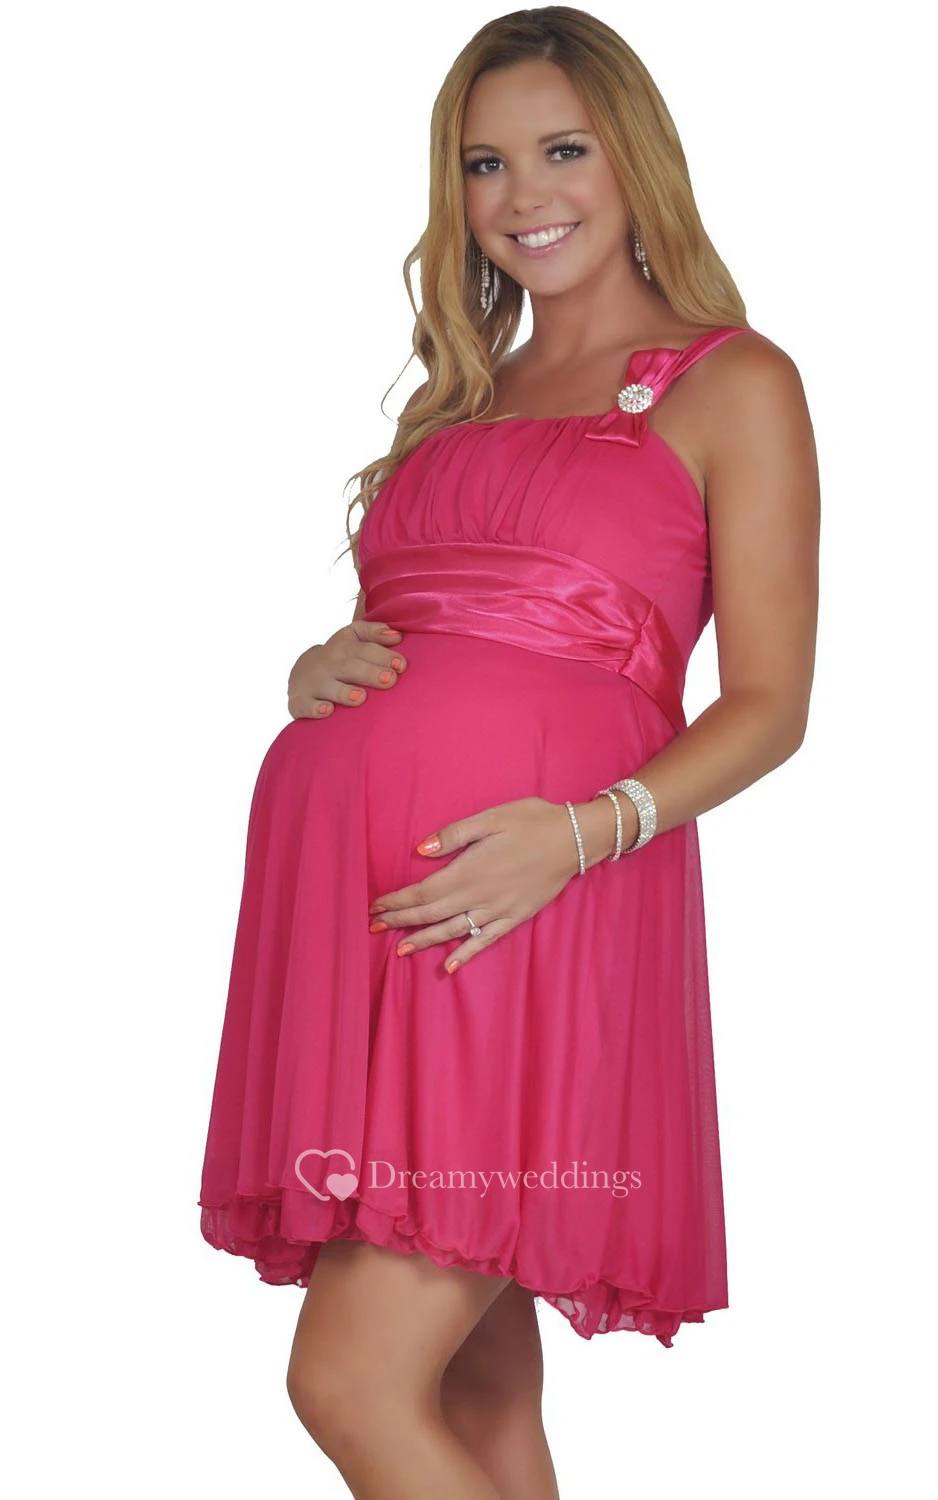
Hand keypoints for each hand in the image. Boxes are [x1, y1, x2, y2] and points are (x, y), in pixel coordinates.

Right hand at [287, 621, 407, 719]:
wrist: (301, 673)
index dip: (382, 656)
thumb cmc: (339, 658)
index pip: (364, 649)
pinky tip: (328, 710)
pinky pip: (305, 705)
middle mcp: (328, 663)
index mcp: (343, 646)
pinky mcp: (299, 701)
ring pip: (329, 687)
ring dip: (344, 692)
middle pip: (350, 667)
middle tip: (389, 680)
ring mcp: (313, 682)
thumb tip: (397, 636)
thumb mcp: (352, 638)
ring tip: (361, 697)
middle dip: (370, 673)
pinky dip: (315, 708)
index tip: (400, 665)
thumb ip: (373, 633)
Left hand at [367, 796, 584, 972]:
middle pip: (432, 913)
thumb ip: (454, 835)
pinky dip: (466, 954)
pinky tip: (450, 966)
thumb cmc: (531, 821)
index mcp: (471, 870)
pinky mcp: (515, 917)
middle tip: (374, 927)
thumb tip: (420, 850)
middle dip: (401, 920)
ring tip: (400, 950)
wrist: (576, 839)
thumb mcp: (491, 817)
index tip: (376, 905)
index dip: (398, 901)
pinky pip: (485, 940)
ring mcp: (499, 911)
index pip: (424, 892)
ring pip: (454, 930)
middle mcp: (481, 896)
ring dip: (424, 941)